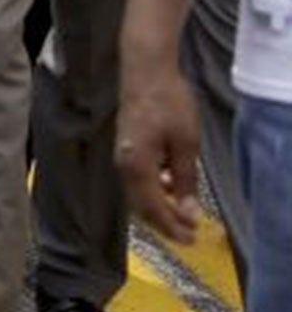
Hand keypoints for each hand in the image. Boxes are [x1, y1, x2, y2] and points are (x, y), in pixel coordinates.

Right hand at [115, 61, 202, 244]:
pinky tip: (170, 186)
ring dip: (159, 208)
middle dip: (164, 223)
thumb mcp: (185, 144)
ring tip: (182, 213)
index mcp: (138, 167)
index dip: (172, 227)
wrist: (145, 73)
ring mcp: (122, 157)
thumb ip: (184, 180)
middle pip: (141, 207)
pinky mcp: (125, 149)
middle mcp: (124, 166)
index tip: (190, 238)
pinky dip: (153, 192)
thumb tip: (187, 211)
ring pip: (138, 195)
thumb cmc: (167, 103)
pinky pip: (137, 181)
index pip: (153, 208)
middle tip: (187, 234)